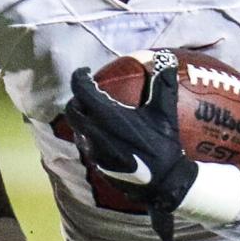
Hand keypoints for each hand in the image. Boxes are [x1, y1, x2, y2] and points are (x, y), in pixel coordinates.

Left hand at [65, 63, 197, 240]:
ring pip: (78, 129)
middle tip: (90, 92)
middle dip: (77, 98)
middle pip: (73, 110)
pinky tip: (106, 134)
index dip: (79, 76)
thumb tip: (166, 57)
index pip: (81, 90)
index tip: (86, 72)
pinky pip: (87, 145)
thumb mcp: (165, 113)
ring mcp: (94, 151)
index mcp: (107, 117)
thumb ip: (163, 83)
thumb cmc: (163, 146)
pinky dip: (91, 134)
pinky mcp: (98, 165)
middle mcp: (95, 133)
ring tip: (97, 112)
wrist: (163, 183)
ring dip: (83, 117)